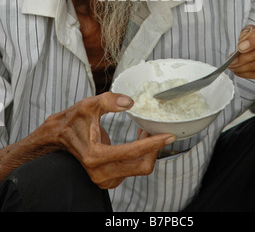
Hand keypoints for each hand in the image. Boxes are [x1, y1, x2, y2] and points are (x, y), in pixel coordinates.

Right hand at [53, 92, 175, 188]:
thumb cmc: (74, 120)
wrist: (59, 136)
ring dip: (148, 151)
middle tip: (159, 130)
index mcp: (96, 155)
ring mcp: (104, 179)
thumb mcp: (88, 104)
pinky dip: (140, 156)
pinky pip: (132, 169)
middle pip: (141, 166)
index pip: (133, 153)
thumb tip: (130, 102)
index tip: (168, 135)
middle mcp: (100, 172)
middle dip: (154, 149)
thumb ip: (108, 101)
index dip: (153, 144)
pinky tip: (139, 139)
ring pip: (138, 168)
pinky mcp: (108, 179)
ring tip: (146, 130)